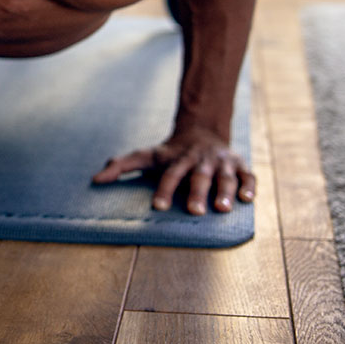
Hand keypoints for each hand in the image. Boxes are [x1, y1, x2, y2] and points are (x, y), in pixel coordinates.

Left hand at [91, 126, 255, 214]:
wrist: (202, 131)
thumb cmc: (170, 152)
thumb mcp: (146, 156)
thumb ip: (121, 166)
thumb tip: (95, 179)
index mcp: (177, 160)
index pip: (169, 176)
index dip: (164, 191)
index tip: (159, 207)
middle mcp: (200, 161)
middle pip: (198, 177)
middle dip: (197, 194)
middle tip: (195, 212)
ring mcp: (221, 163)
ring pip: (224, 177)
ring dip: (224, 192)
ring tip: (222, 209)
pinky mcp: (239, 166)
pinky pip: (247, 176)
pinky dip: (249, 186)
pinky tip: (248, 200)